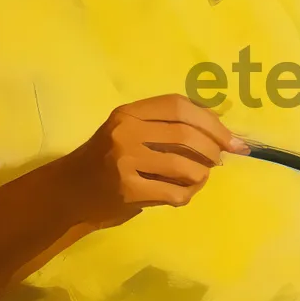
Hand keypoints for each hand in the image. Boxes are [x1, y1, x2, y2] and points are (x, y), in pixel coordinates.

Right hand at [58, 94, 250, 228]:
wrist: (66, 191)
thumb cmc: (106, 158)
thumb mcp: (131, 130)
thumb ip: (166, 125)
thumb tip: (219, 124)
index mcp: (130, 112)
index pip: (180, 106)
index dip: (212, 121)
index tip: (232, 138)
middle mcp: (126, 131)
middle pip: (186, 134)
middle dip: (214, 148)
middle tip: (222, 159)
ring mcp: (124, 161)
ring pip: (184, 165)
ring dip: (201, 174)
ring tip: (200, 176)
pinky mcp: (125, 190)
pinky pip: (173, 192)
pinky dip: (187, 193)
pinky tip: (183, 192)